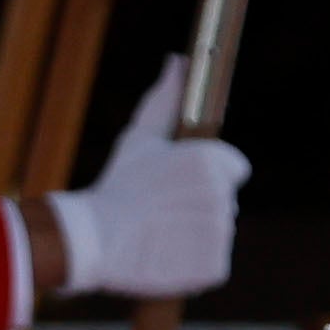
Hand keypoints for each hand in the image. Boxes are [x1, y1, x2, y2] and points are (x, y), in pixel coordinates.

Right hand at [46, 62, 248, 300]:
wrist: (95, 239)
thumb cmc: (117, 185)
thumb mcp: (140, 136)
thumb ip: (166, 99)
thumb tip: (179, 61)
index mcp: (212, 162)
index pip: (234, 169)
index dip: (208, 176)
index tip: (180, 186)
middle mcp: (222, 197)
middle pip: (225, 203)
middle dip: (200, 206)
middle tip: (162, 212)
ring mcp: (220, 234)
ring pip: (218, 233)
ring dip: (196, 235)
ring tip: (161, 234)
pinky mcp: (215, 267)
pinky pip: (215, 266)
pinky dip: (195, 265)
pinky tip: (168, 255)